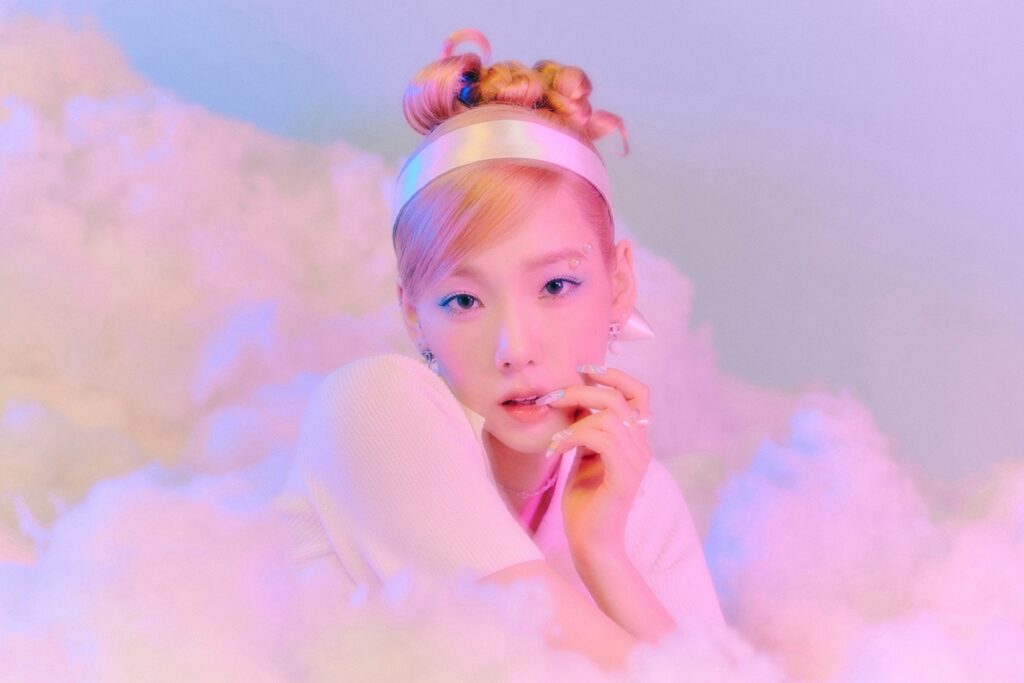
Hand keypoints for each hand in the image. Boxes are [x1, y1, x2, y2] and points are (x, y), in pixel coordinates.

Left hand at [542, 365, 652, 561]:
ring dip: (573, 418)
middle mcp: (641, 447)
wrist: (592, 543)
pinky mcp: (624, 476)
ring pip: (609, 416)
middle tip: (552, 399)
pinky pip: (602, 439)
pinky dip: (575, 436)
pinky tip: (557, 448)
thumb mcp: (583, 455)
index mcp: (635, 439)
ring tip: (554, 436)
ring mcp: (636, 461)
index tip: (583, 371)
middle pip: (619, 397)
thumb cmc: (585, 503)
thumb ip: (586, 429)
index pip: (638, 392)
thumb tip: (571, 399)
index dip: (614, 375)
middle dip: (581, 390)